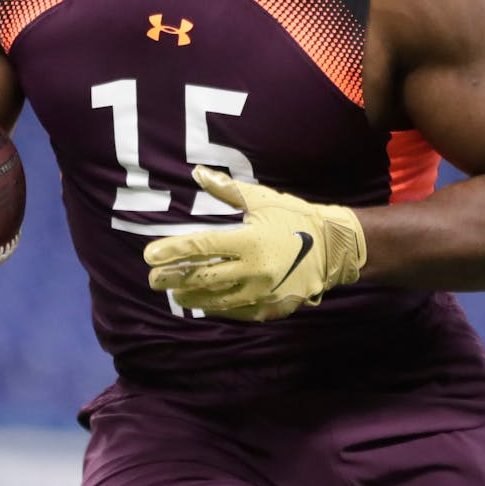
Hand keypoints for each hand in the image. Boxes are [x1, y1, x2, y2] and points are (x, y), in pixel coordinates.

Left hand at [143, 166, 366, 321]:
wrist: (334, 248)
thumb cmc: (293, 217)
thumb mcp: (261, 199)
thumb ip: (226, 189)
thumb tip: (198, 173)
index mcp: (248, 240)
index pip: (201, 246)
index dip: (173, 251)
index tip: (150, 255)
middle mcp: (253, 270)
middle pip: (203, 277)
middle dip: (174, 278)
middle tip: (153, 279)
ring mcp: (262, 293)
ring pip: (216, 300)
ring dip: (191, 297)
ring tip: (174, 294)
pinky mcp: (271, 308)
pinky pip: (237, 312)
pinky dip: (217, 309)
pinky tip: (203, 306)